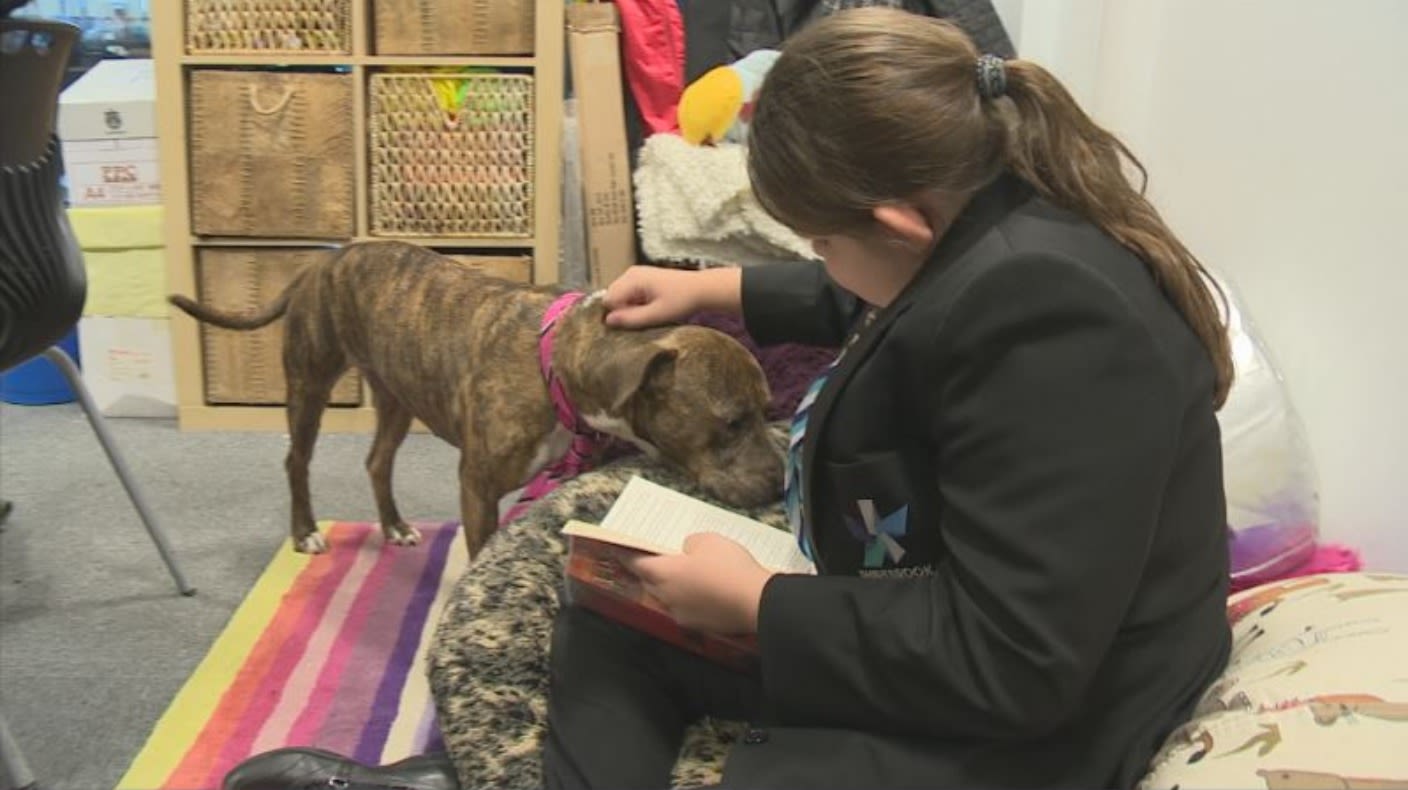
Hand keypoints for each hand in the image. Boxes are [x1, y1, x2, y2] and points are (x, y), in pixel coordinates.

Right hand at [603, 266, 741, 328]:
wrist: (700, 289)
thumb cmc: (682, 300)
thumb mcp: (657, 314)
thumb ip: (631, 318)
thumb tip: (608, 321)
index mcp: (632, 279)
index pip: (608, 301)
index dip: (616, 315)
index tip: (632, 324)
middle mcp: (630, 273)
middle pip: (612, 297)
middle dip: (622, 311)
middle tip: (642, 319)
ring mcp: (635, 274)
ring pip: (619, 296)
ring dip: (629, 308)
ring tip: (648, 313)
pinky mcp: (641, 278)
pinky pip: (628, 294)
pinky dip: (635, 303)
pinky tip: (649, 308)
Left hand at [623, 532, 774, 635]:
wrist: (757, 603)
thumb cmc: (728, 566)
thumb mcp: (709, 540)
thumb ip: (690, 544)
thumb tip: (687, 552)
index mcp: (663, 574)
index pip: (637, 564)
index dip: (627, 556)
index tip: (618, 551)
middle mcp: (667, 597)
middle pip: (650, 584)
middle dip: (650, 573)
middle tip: (656, 562)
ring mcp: (683, 615)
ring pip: (668, 599)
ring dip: (671, 589)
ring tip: (684, 577)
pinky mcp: (700, 627)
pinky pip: (687, 610)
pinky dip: (690, 601)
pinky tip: (705, 593)